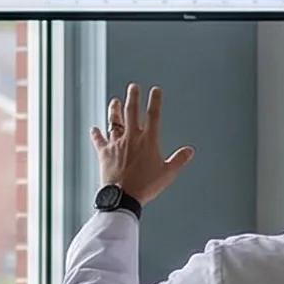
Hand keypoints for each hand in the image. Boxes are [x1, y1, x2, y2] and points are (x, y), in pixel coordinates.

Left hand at [90, 84, 194, 204]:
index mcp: (148, 141)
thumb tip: (189, 151)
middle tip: (133, 87)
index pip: (153, 115)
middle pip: (131, 112)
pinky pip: (99, 140)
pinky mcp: (104, 153)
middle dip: (133, 97)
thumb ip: (178, 160)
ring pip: (114, 122)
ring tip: (114, 101)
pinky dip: (96, 134)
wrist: (123, 196)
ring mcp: (116, 144)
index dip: (155, 101)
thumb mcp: (167, 173)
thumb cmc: (146, 186)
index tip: (155, 90)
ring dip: (114, 110)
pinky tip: (94, 129)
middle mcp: (131, 138)